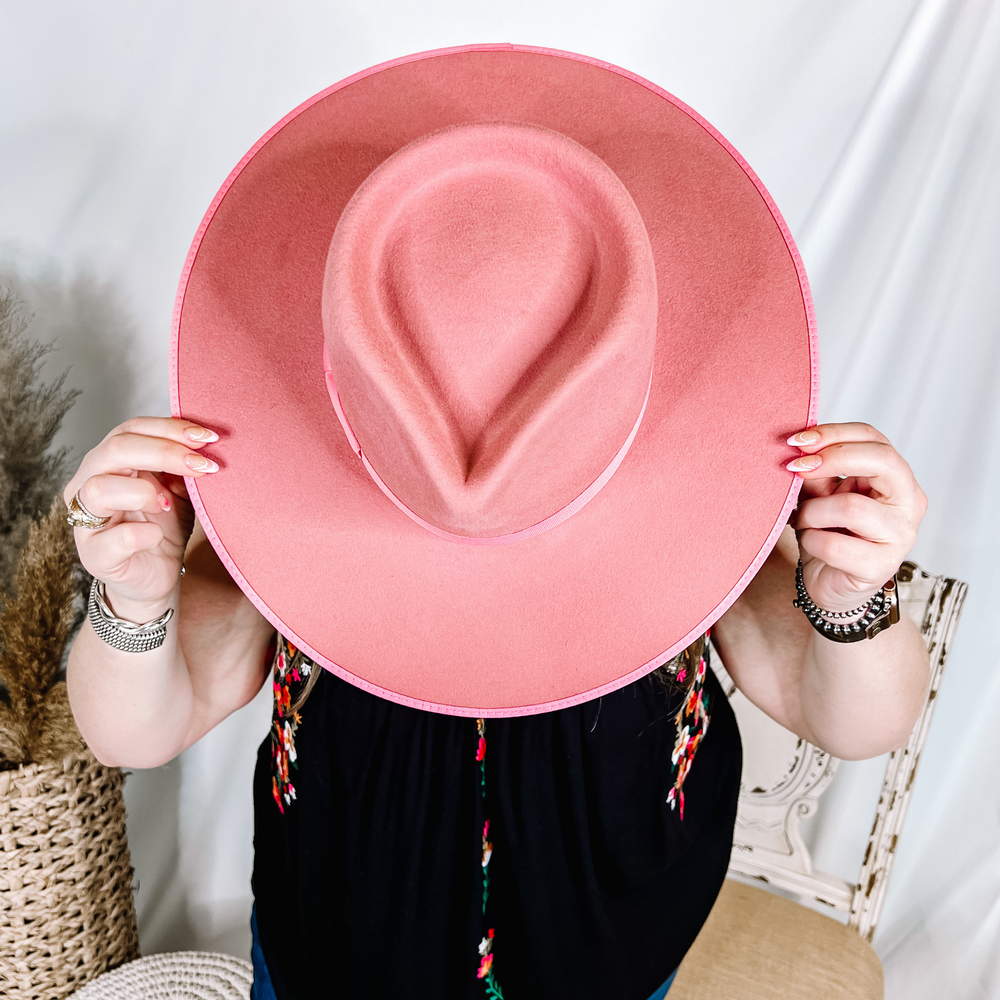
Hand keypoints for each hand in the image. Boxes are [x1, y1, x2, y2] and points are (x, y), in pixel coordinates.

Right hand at [63, 417, 219, 614]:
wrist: (158, 576)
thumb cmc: (165, 526)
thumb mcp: (178, 489)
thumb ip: (183, 464)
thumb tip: (208, 441)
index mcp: (109, 463)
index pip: (130, 429)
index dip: (169, 428)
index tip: (208, 438)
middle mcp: (88, 485)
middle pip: (116, 449)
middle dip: (166, 452)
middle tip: (204, 466)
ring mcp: (86, 521)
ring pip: (100, 489)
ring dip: (146, 492)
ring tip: (170, 504)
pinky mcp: (95, 556)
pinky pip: (116, 537)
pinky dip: (145, 534)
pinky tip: (159, 535)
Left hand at [785, 422, 926, 612]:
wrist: (829, 583)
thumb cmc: (828, 532)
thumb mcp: (821, 493)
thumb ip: (816, 470)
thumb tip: (797, 448)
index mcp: (896, 478)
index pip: (874, 438)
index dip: (834, 433)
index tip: (797, 439)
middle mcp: (909, 503)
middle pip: (881, 460)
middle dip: (831, 459)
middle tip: (795, 467)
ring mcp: (901, 536)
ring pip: (851, 507)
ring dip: (812, 511)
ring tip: (803, 520)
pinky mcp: (881, 566)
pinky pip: (834, 544)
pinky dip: (810, 540)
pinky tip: (810, 542)